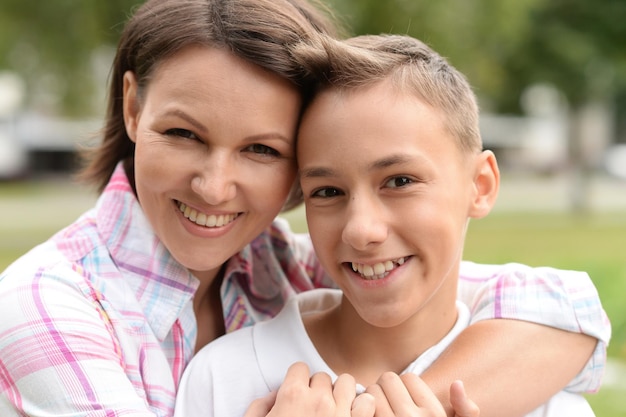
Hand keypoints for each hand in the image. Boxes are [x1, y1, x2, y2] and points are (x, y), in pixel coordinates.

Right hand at [244, 362, 375, 416]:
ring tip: (334, 410)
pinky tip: (352, 416)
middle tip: (312, 409)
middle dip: (317, 389)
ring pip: (348, 383)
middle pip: (323, 377)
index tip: (296, 396)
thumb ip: (261, 406)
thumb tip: (276, 394)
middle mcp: (320, 400)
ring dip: (341, 393)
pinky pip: (368, 402)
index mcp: (293, 396)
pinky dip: (362, 407)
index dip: (296, 382)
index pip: (300, 369)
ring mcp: (342, 414)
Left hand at [364, 373, 478, 416]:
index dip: (405, 387)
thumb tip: (457, 384)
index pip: (409, 378)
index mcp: (433, 415)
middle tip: (387, 402)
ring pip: (371, 390)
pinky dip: (359, 407)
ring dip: (371, 397)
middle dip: (386, 388)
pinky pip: (360, 405)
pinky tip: (366, 415)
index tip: (404, 400)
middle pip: (388, 379)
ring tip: (377, 410)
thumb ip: (466, 411)